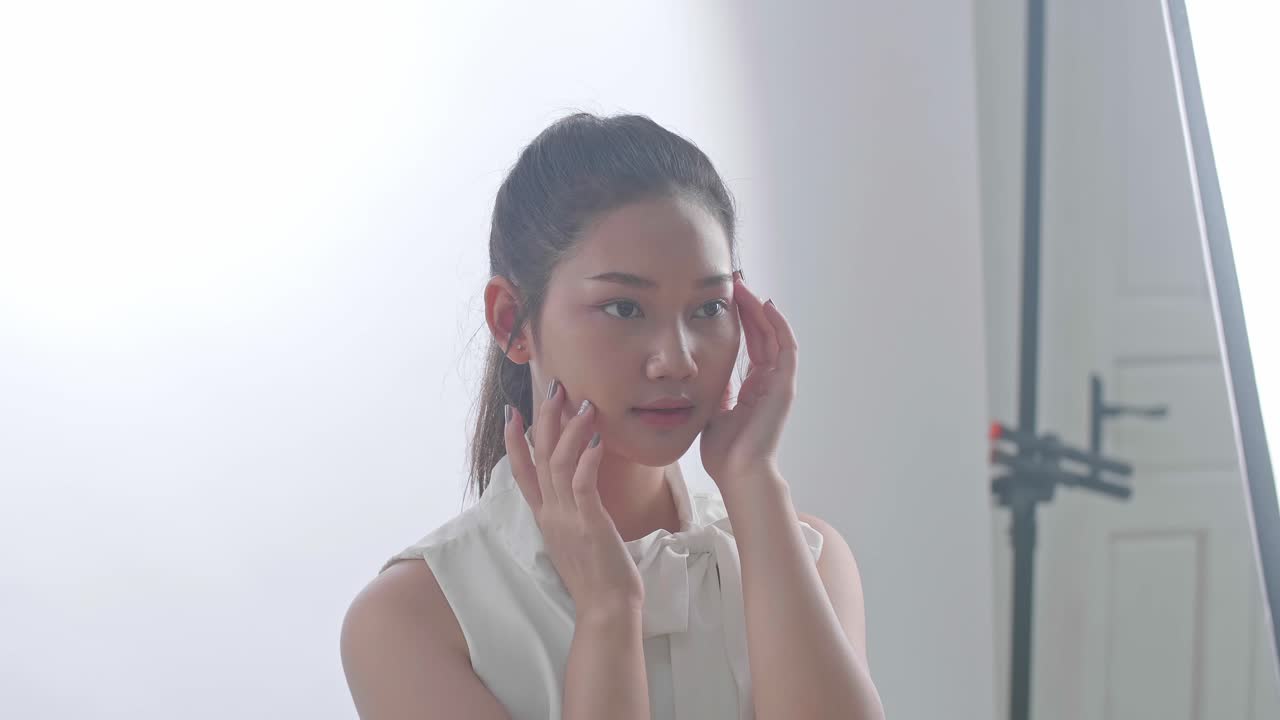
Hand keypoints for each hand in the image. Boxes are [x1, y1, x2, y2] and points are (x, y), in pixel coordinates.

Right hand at [504, 379, 644, 616]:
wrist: (606, 610)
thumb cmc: (599, 576)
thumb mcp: (578, 539)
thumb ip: (573, 514)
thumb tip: (580, 495)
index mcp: (546, 517)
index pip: (524, 472)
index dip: (515, 441)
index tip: (513, 412)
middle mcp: (551, 513)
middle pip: (540, 457)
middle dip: (545, 419)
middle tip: (553, 387)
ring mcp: (567, 518)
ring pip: (559, 463)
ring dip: (569, 429)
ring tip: (582, 401)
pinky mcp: (588, 523)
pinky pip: (583, 484)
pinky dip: (587, 458)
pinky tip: (595, 437)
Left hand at [700, 275, 798, 490]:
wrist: (736, 473)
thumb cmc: (723, 451)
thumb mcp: (712, 409)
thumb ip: (716, 388)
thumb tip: (705, 368)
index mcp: (753, 388)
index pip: (750, 345)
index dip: (740, 321)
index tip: (724, 299)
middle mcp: (769, 382)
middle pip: (763, 335)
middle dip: (749, 308)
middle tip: (735, 283)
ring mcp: (779, 384)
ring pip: (775, 336)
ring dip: (761, 310)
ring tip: (745, 288)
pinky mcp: (785, 387)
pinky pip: (787, 349)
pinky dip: (779, 326)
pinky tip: (766, 307)